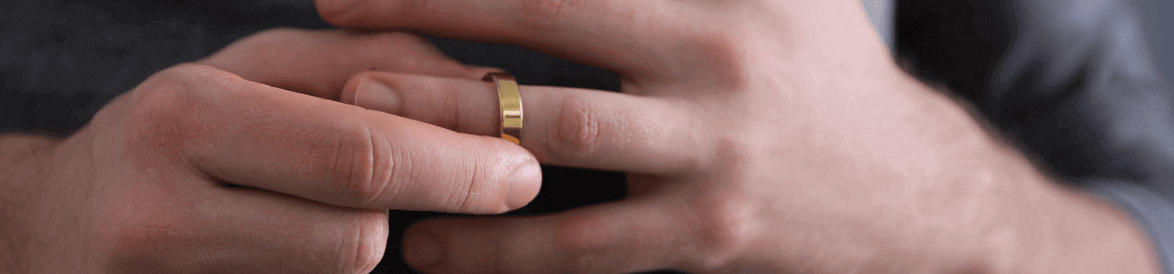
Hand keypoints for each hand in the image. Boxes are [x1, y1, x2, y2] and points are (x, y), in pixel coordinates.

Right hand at [28, 29, 540, 272]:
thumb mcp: (254, 69)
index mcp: (184, 117)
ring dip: (358, 246)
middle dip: (427, 208)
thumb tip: (485, 92)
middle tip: (497, 188)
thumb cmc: (177, 136)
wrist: (47, 235)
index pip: (358, 154)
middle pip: (355, 238)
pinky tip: (293, 245)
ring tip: (318, 211)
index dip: (459, 166)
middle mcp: (157, 212)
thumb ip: (367, 65)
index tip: (524, 168)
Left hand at [318, 1, 1160, 272]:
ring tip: (367, 155)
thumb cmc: (817, 73)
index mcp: (708, 9)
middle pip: (542, 63)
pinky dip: (506, 250)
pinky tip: (438, 248)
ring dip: (452, 157)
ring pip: (553, 161)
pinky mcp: (704, 243)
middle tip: (337, 54)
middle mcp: (708, 81)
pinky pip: (585, 251)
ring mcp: (707, 168)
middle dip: (433, 60)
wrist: (912, 194)